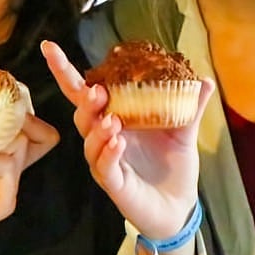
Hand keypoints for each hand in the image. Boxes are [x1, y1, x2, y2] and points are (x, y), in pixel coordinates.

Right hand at [41, 40, 214, 240]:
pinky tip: (118, 143)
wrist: (180, 207)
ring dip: (97, 128)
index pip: (84, 93)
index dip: (65, 72)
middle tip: (97, 91)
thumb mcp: (184, 132)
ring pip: (89, 141)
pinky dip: (108, 154)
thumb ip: (191, 107)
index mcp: (115, 118)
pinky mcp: (114, 184)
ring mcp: (106, 161)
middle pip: (82, 114)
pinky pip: (104, 167)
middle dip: (85, 101)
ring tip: (112, 120)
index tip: (50, 47)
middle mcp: (103, 138)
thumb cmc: (173, 167)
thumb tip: (205, 80)